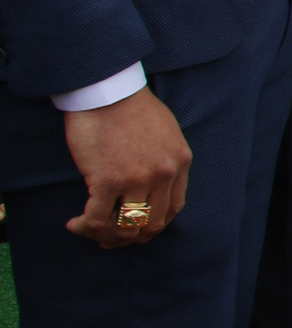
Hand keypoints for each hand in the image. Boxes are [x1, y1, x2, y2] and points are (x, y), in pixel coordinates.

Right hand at [63, 87, 190, 248]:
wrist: (108, 90)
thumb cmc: (131, 107)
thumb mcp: (166, 132)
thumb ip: (166, 159)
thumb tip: (153, 186)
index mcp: (180, 162)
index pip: (173, 209)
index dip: (154, 224)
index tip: (136, 227)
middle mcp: (163, 174)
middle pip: (152, 223)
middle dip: (131, 236)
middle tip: (110, 237)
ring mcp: (137, 179)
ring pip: (126, 226)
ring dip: (106, 235)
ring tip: (90, 230)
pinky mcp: (107, 180)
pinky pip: (98, 218)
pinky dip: (86, 227)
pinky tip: (76, 223)